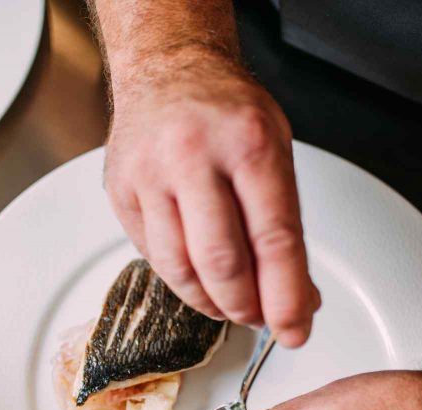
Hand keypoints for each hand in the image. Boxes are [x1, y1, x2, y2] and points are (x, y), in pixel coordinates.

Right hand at [103, 50, 319, 346]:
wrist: (168, 68)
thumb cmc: (226, 111)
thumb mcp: (276, 151)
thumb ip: (286, 225)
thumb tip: (300, 297)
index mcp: (248, 142)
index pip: (273, 238)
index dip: (285, 296)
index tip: (294, 329)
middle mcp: (194, 155)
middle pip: (221, 262)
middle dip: (245, 306)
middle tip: (259, 317)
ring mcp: (150, 174)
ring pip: (179, 269)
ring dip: (210, 302)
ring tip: (230, 304)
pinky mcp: (121, 191)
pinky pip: (152, 256)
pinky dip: (180, 279)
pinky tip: (198, 276)